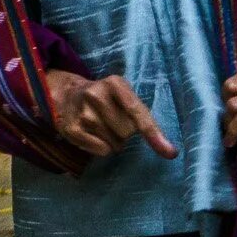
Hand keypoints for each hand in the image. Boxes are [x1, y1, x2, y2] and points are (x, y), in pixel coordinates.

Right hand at [44, 68, 177, 159]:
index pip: (138, 112)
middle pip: (128, 132)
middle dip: (126, 132)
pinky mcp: (71, 129)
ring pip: (115, 144)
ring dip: (113, 140)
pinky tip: (92, 134)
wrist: (66, 95)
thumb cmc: (106, 100)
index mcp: (115, 83)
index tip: (170, 153)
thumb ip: (145, 117)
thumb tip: (169, 151)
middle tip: (112, 120)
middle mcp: (96, 95)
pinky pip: (102, 150)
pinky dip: (102, 147)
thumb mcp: (124, 96)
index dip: (154, 134)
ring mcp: (82, 113)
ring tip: (101, 125)